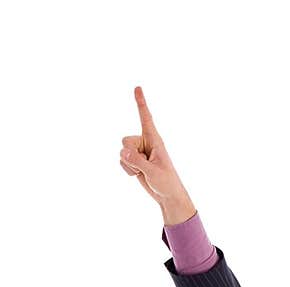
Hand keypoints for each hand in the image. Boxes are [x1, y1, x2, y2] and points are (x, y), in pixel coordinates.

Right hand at [118, 85, 192, 214]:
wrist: (168, 196)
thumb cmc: (166, 182)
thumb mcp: (153, 172)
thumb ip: (137, 161)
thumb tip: (121, 152)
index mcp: (154, 139)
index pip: (146, 117)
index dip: (141, 103)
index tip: (138, 87)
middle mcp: (145, 142)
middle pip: (125, 141)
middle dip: (130, 156)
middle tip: (145, 166)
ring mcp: (138, 151)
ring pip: (122, 152)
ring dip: (130, 165)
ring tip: (144, 171)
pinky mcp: (134, 160)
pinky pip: (121, 161)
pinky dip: (128, 170)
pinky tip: (139, 174)